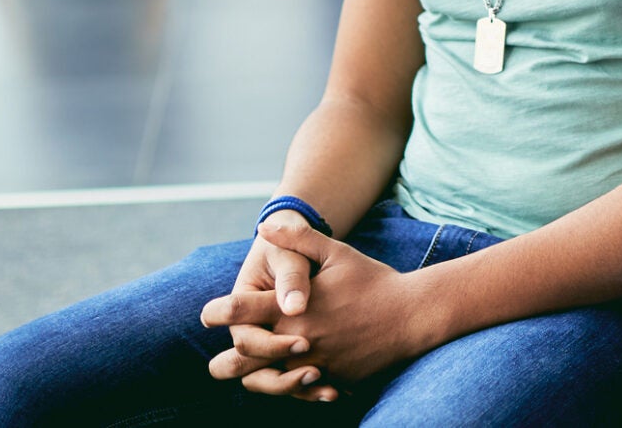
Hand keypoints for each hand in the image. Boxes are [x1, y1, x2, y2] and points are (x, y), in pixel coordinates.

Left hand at [203, 226, 439, 392]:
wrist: (412, 315)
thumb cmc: (373, 280)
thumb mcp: (337, 253)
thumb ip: (299, 240)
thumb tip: (265, 226)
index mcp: (295, 308)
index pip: (243, 312)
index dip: (219, 312)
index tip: (208, 313)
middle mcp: (299, 340)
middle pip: (245, 360)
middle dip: (226, 362)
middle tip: (216, 363)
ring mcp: (316, 365)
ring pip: (269, 384)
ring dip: (256, 380)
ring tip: (247, 376)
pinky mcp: (332, 380)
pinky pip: (301, 393)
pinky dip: (291, 390)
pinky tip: (289, 381)